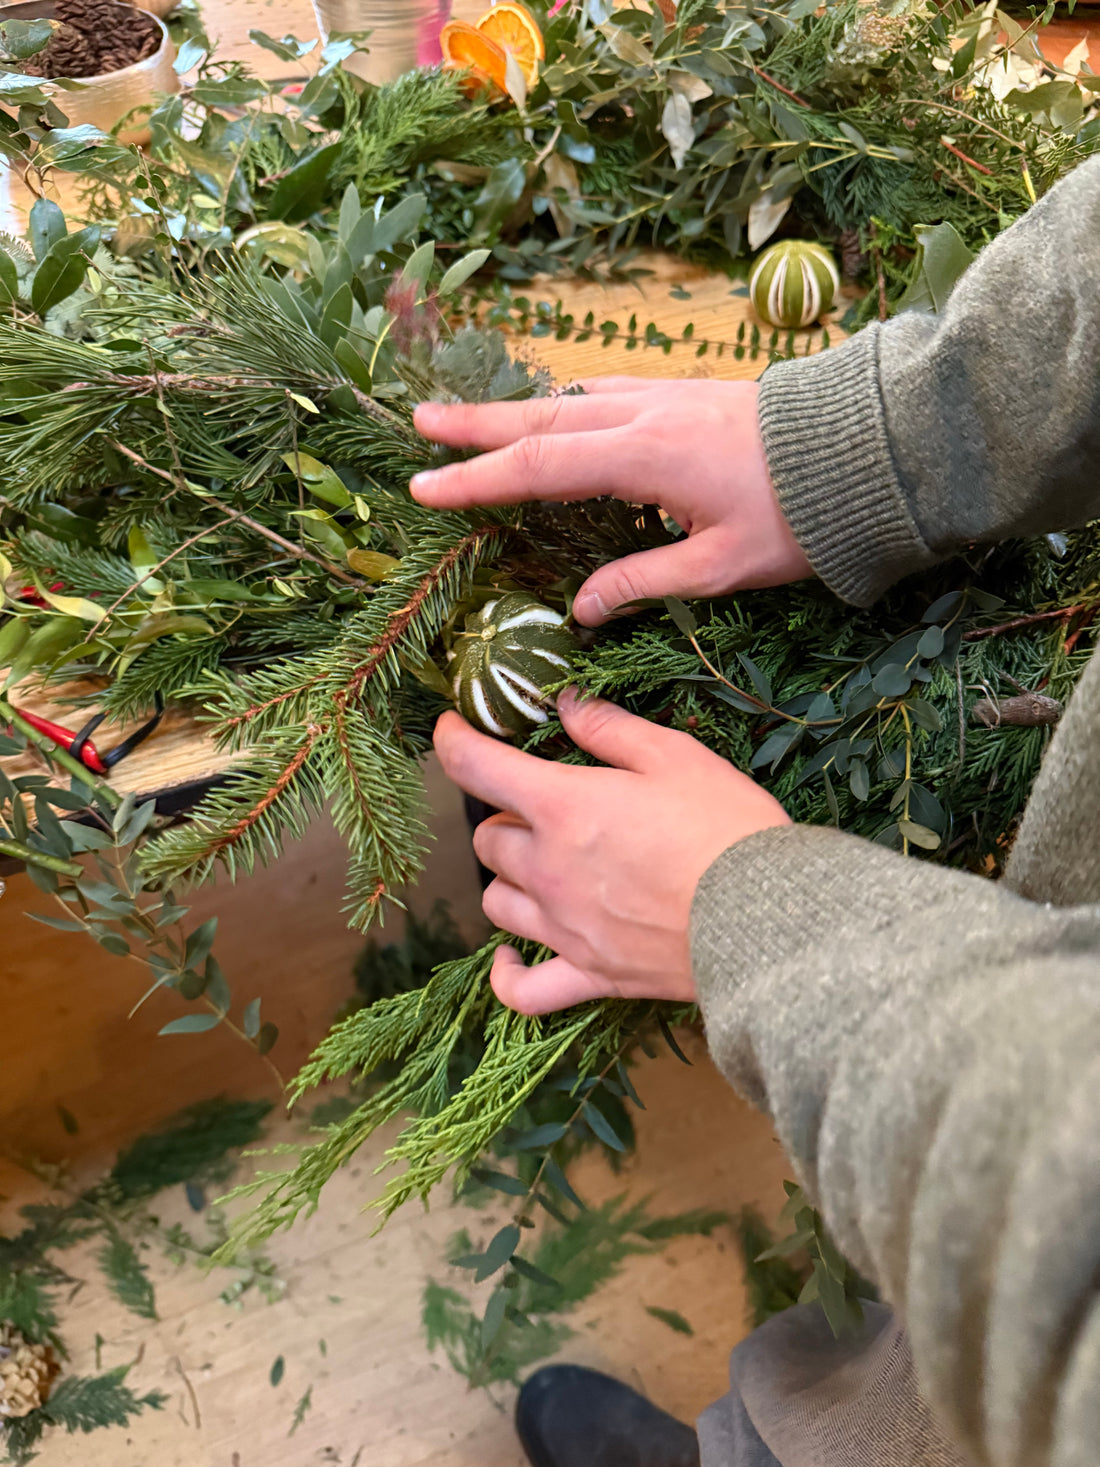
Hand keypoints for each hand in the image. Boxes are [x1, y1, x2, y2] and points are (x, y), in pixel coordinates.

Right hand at [411, 378, 812, 626]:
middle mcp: (643, 415)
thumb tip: (578, 611)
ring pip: (569, 400)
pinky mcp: (684, 392)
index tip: (424, 487)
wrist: (869, 447)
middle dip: (473, 425)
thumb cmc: (800, 515)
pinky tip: (555, 414)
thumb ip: (641, 583)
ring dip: (513, 411)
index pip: (538, 468)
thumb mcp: (722, 567)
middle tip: (417, 423)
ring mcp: (664, 396)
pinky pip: (603, 394)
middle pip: (539, 419)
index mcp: (644, 457)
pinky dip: (563, 405)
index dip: (475, 479)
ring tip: (467, 419)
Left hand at [434, 691, 790, 1013]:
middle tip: (542, 805)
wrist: (768, 919)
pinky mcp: (589, 974)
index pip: (477, 768)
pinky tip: (508, 957)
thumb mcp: (675, 756)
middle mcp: (548, 869)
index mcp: (563, 807)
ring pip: (496, 901)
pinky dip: (507, 974)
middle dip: (504, 816)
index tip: (449, 729)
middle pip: (487, 839)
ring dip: (508, 877)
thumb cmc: (726, 828)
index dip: (451, 742)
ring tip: (541, 866)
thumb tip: (565, 704)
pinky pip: (522, 989)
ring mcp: (563, 927)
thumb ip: (609, 728)